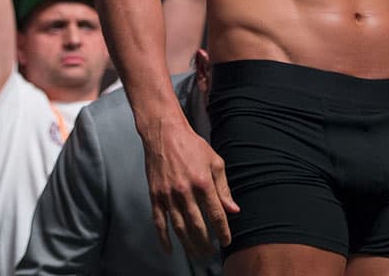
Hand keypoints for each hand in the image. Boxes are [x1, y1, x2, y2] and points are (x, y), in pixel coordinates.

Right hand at [143, 124, 238, 260]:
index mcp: (203, 182)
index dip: (223, 231)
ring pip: (179, 228)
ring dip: (188, 245)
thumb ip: (223, 188)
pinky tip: (169, 250)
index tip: (226, 242)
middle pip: (197, 226)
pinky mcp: (155, 195)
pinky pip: (159, 222)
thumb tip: (233, 210)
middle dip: (206, 243)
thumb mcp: (214, 162)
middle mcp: (185, 191)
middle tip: (211, 254)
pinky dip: (163, 238)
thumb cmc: (192, 145)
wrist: (164, 133)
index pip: (216, 214)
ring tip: (196, 255)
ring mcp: (168, 195)